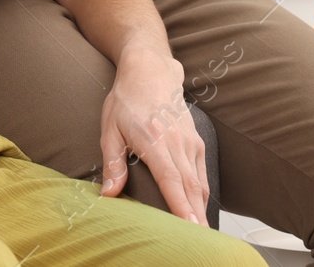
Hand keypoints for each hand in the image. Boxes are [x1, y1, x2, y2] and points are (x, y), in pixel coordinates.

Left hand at [98, 47, 208, 225]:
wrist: (151, 70)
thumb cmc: (127, 99)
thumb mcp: (110, 128)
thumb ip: (112, 162)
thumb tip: (110, 193)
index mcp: (155, 140)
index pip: (172, 180)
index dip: (181, 206)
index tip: (190, 227)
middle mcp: (178, 142)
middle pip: (191, 187)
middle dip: (197, 217)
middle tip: (200, 242)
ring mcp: (190, 141)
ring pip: (200, 182)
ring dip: (202, 209)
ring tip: (201, 235)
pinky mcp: (196, 141)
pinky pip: (202, 173)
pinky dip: (203, 194)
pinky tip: (200, 210)